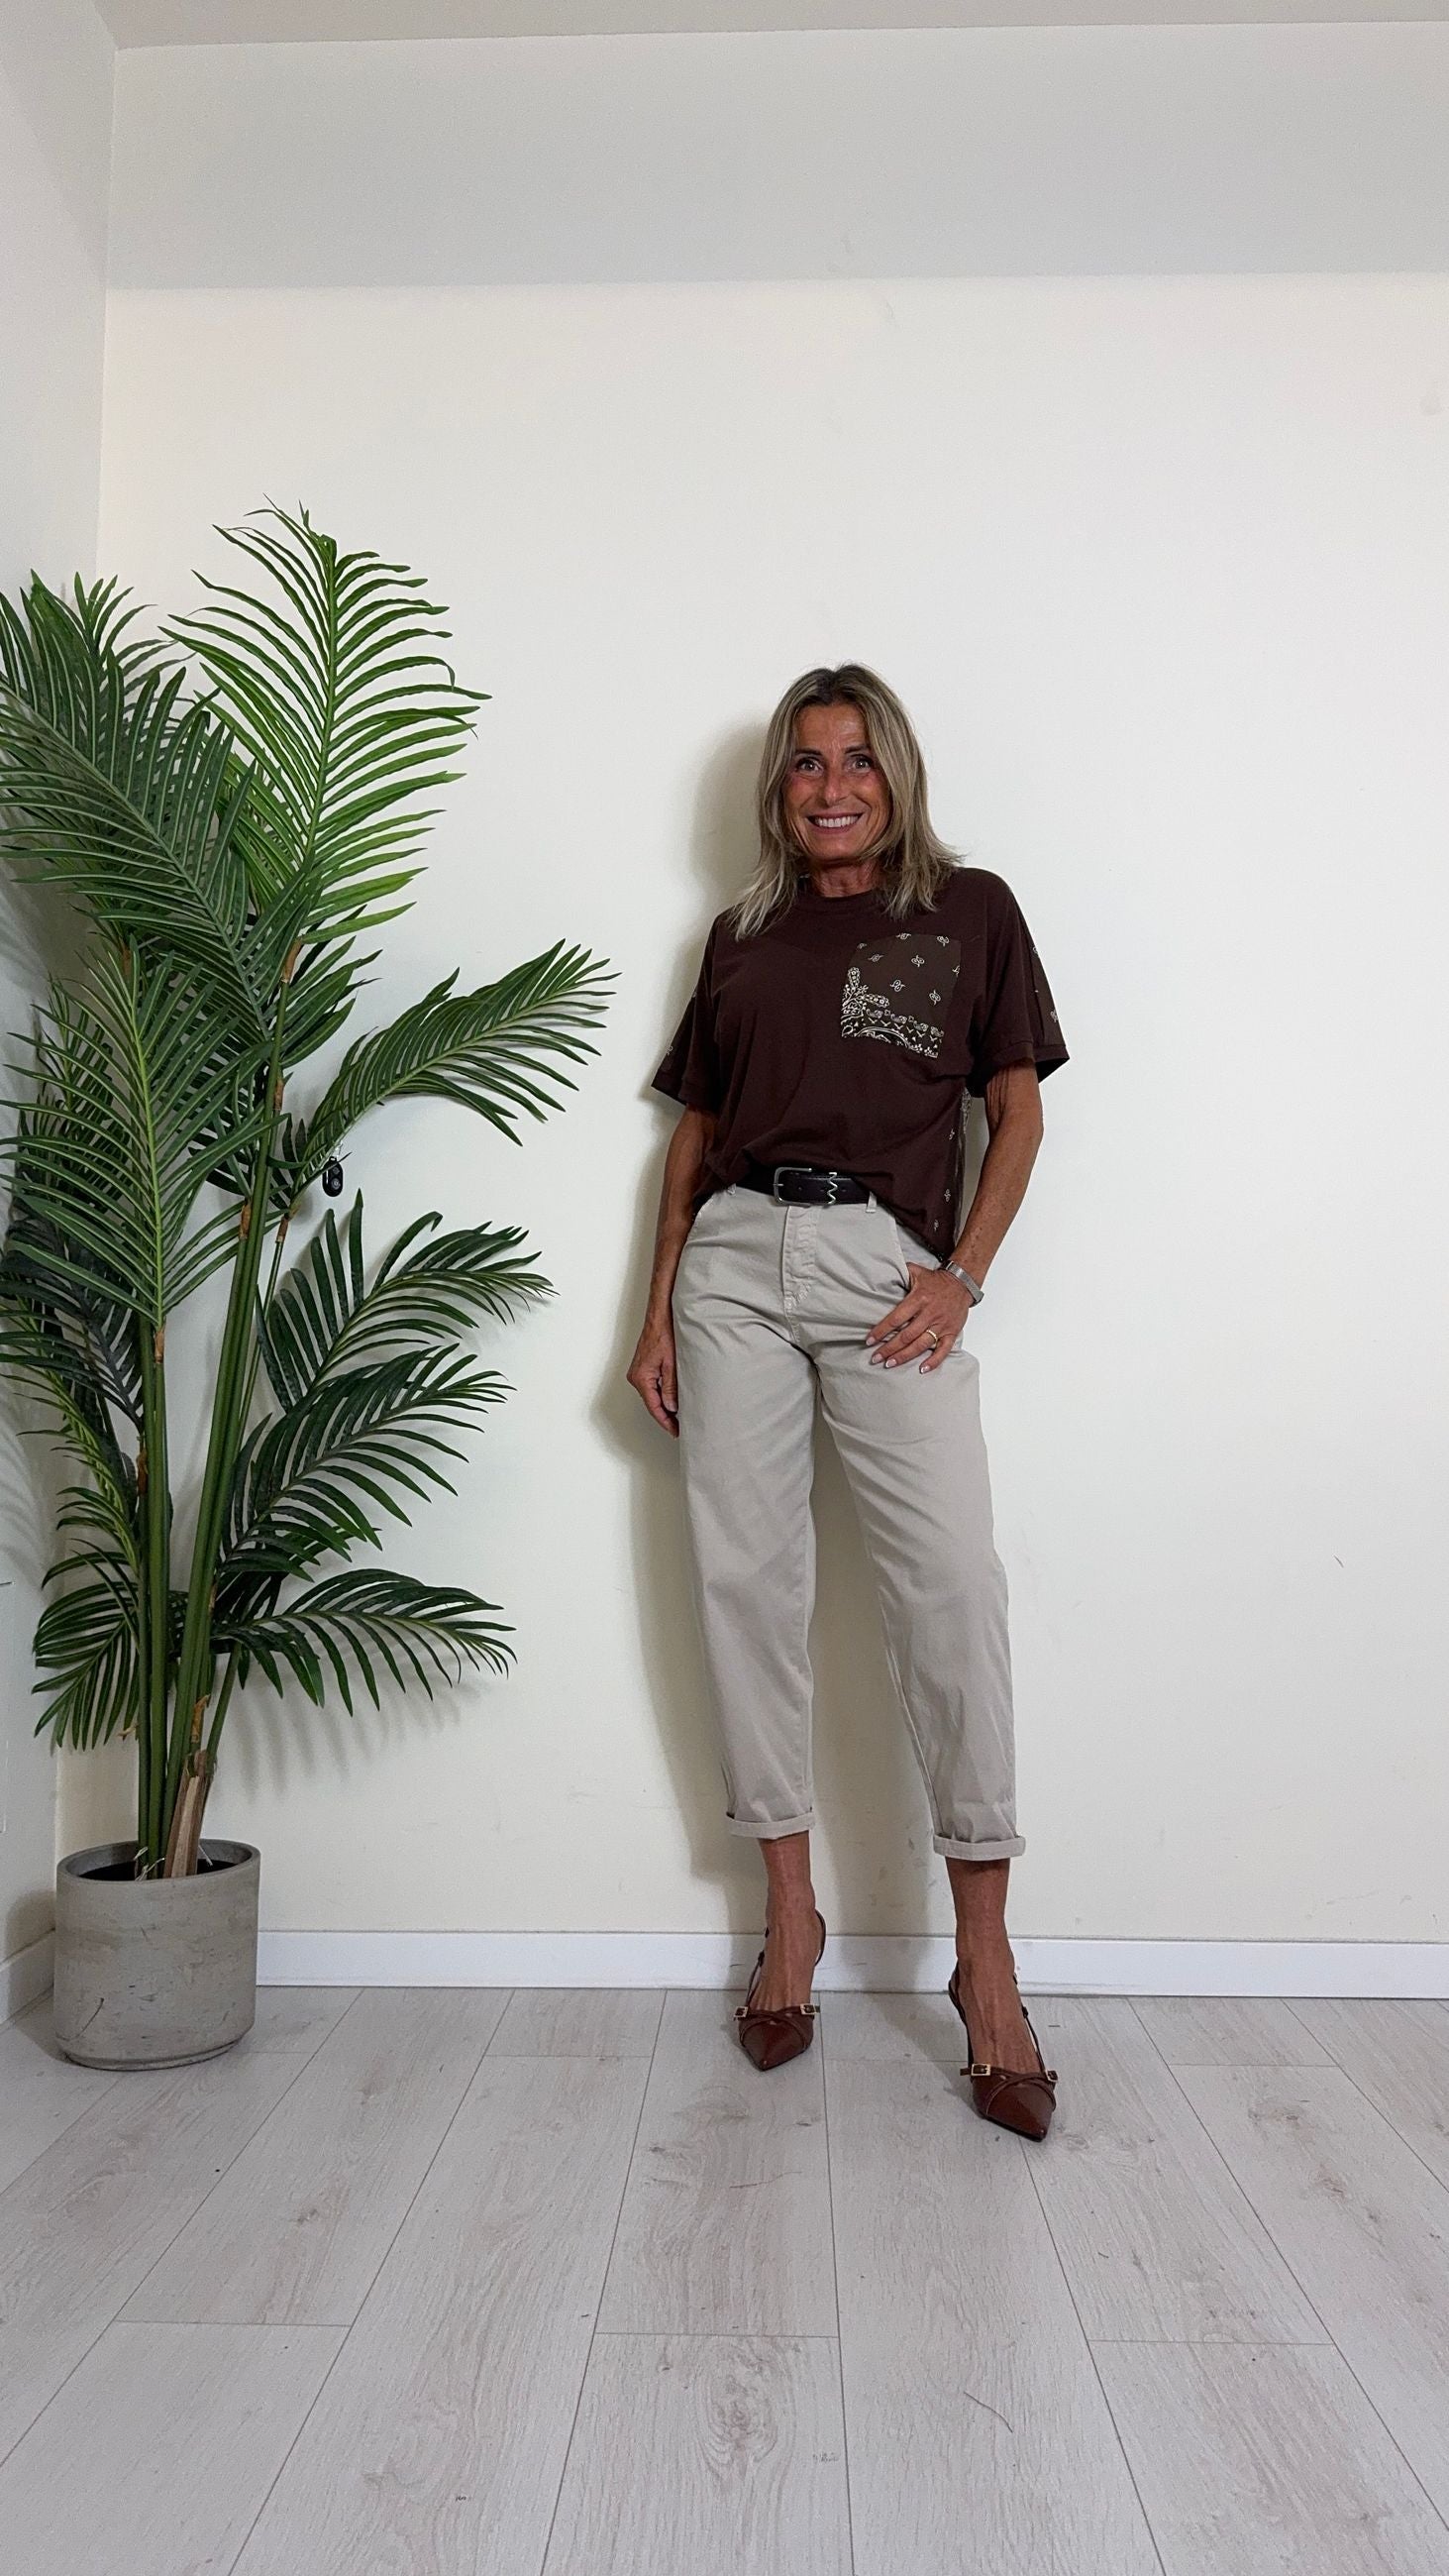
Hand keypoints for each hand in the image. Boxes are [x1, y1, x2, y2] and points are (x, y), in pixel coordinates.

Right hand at [627, 1313, 679, 1434]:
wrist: (661, 1315)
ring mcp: (638, 1371)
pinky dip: (661, 1395)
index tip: (676, 1431)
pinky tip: (672, 1399)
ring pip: (652, 1396)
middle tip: (681, 1427)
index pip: (654, 1407)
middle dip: (666, 1416)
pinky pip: (652, 1387)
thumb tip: (671, 1407)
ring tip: (679, 1416)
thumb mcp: (672, 1363)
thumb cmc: (665, 1332)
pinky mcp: (643, 1367)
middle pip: (652, 1404)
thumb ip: (671, 1387)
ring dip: (664, 1406)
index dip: (666, 1422)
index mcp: (641, 1378)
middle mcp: (636, 1376)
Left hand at [866, 1263, 975, 1372]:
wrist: (962, 1282)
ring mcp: (941, 1324)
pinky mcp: (951, 1332)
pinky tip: (922, 1369)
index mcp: (919, 1299)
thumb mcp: (916, 1272)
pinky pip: (943, 1350)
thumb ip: (899, 1274)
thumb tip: (880, 1273)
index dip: (881, 1331)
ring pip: (921, 1344)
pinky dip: (934, 1361)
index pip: (896, 1319)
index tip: (870, 1341)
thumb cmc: (937, 1280)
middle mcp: (930, 1313)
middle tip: (875, 1358)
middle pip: (906, 1335)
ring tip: (890, 1364)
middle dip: (889, 1348)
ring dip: (905, 1356)